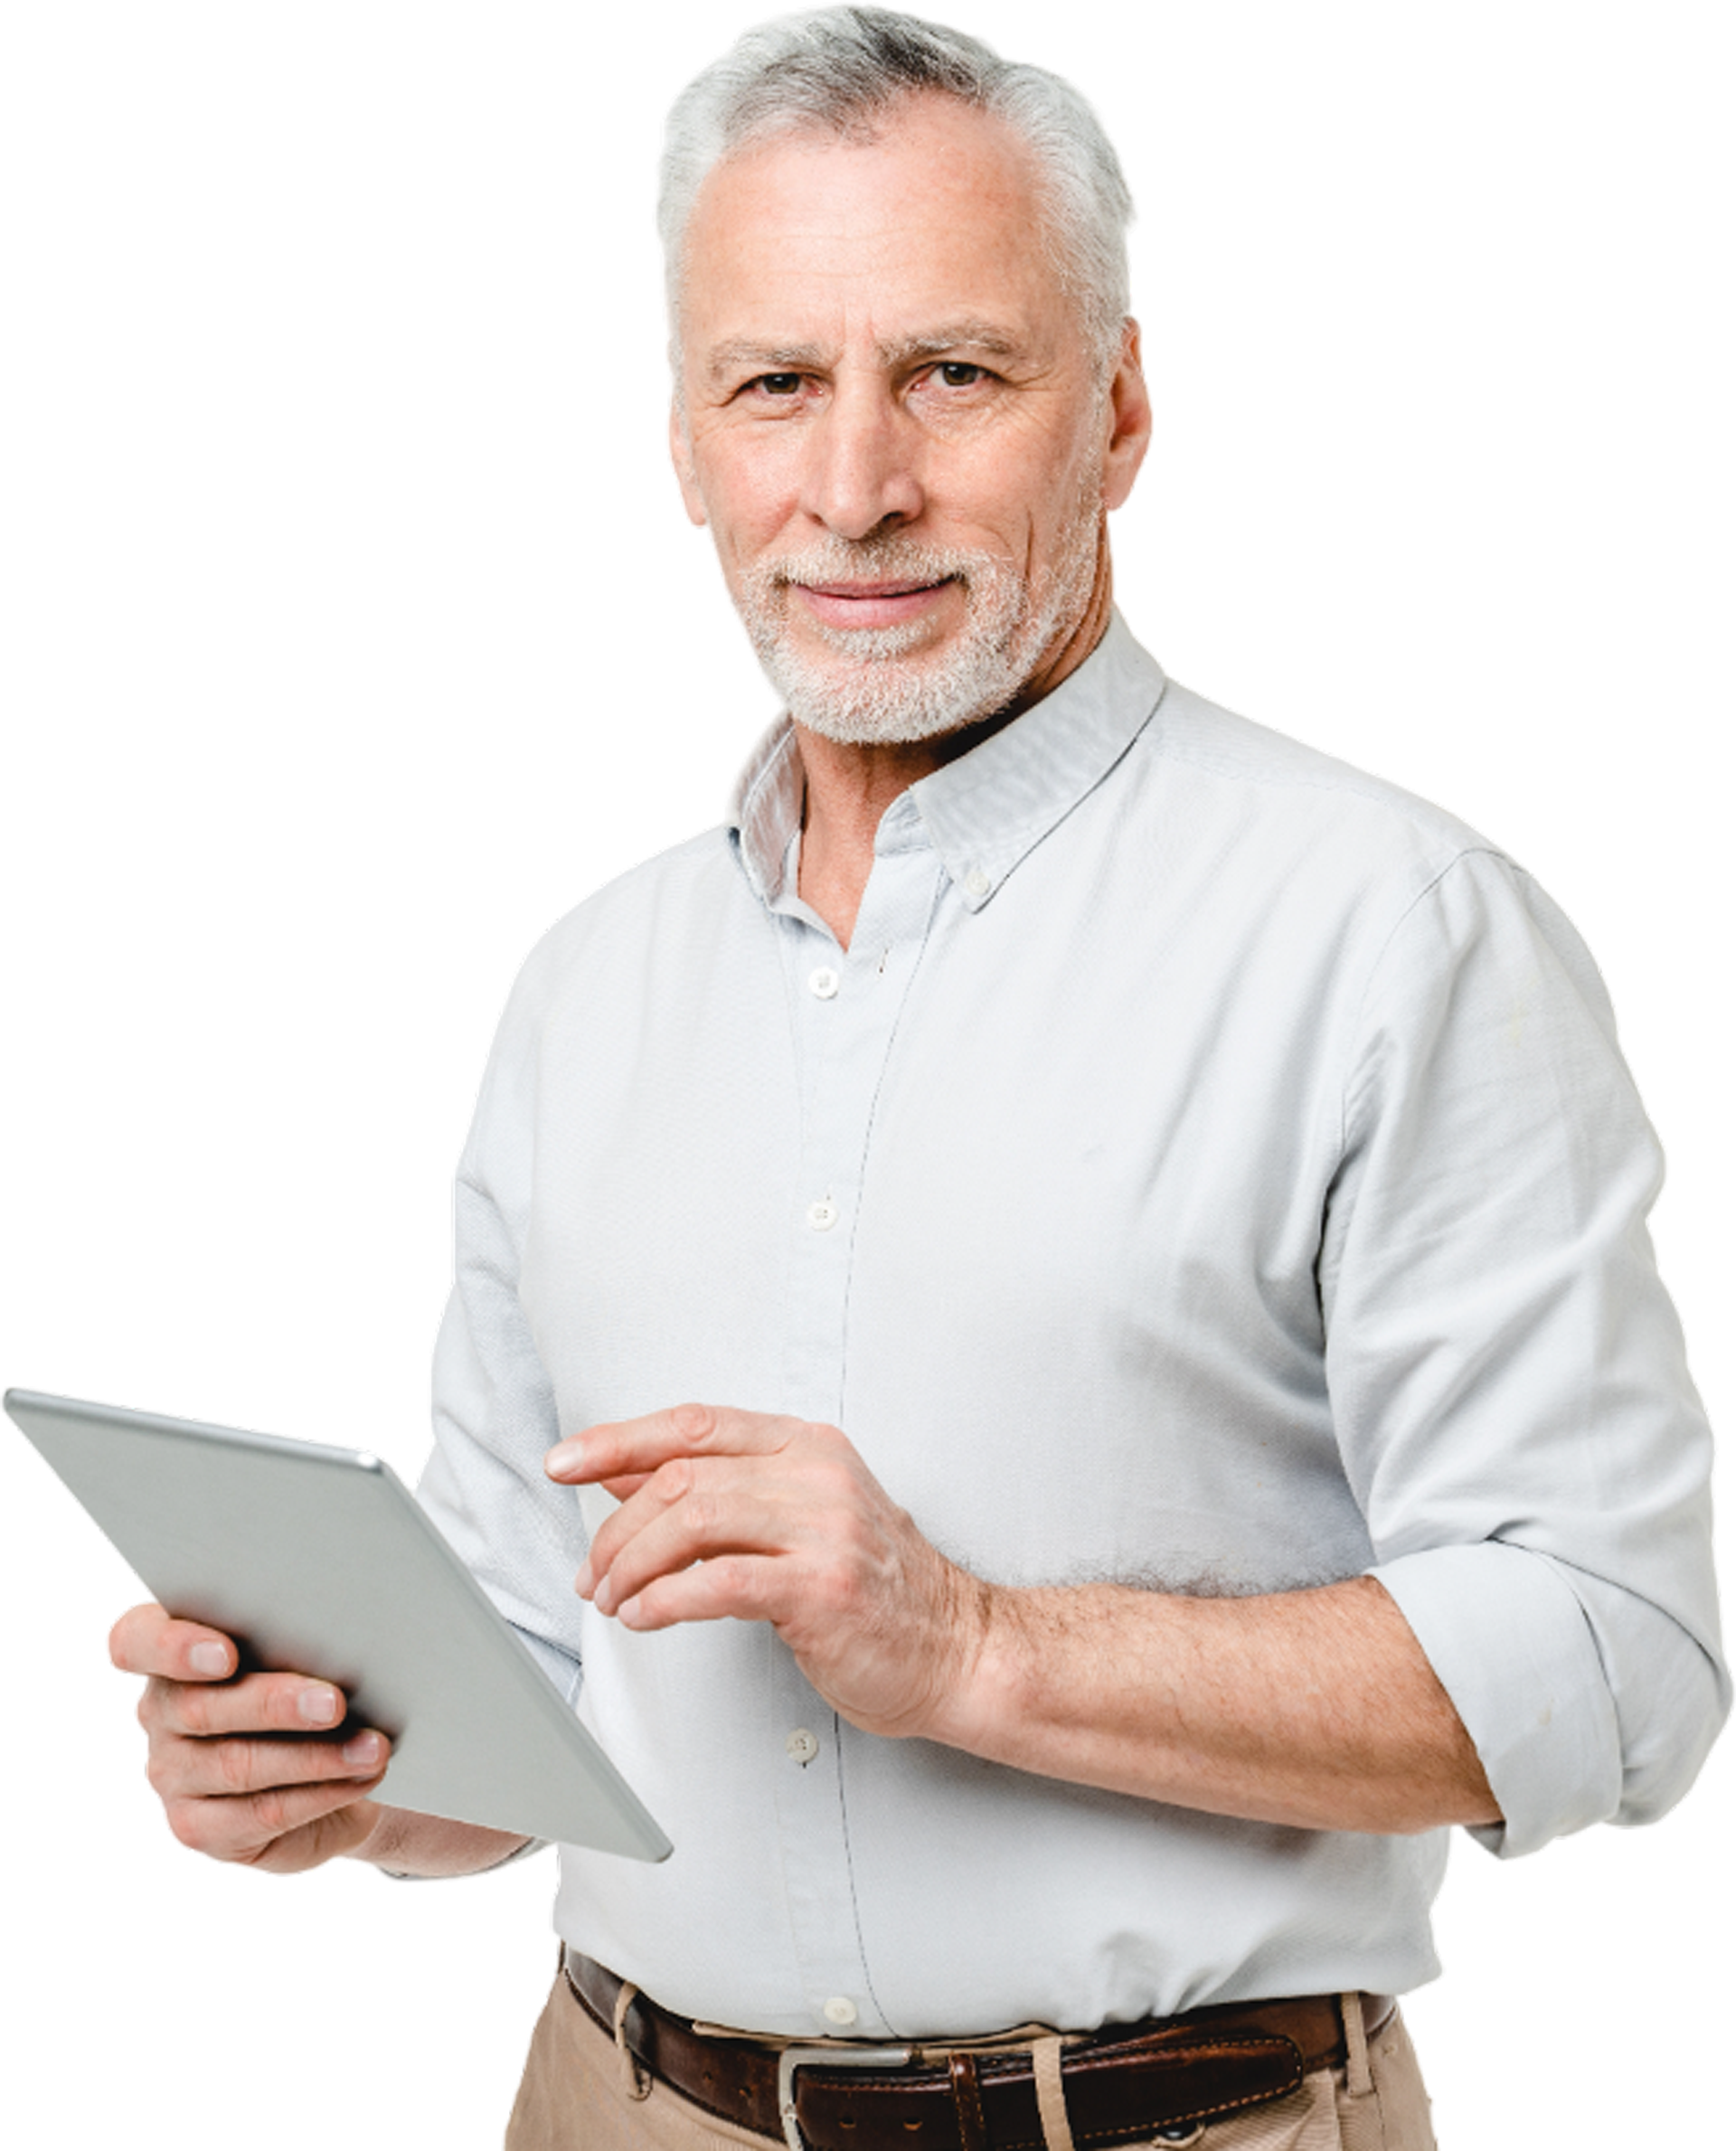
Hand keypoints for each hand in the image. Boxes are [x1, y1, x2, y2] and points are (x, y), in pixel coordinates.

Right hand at [105, 1601, 391, 1875]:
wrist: (327, 1770)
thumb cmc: (310, 1685)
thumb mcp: (300, 1653)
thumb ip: (295, 1638)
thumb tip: (340, 1633)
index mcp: (167, 1651)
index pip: (135, 1641)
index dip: (172, 1647)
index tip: (224, 1655)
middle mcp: (157, 1712)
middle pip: (200, 1708)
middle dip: (275, 1705)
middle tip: (335, 1705)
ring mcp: (169, 1774)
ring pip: (237, 1765)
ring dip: (315, 1757)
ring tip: (371, 1748)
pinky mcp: (195, 1827)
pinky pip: (258, 1813)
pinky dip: (319, 1794)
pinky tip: (359, 1778)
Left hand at [545, 1404, 989, 1740]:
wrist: (956, 1649)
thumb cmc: (874, 1589)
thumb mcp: (793, 1518)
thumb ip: (715, 1493)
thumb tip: (622, 1475)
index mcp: (807, 1445)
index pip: (694, 1425)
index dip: (618, 1440)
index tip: (564, 1463)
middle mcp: (817, 1473)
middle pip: (682, 1475)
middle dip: (615, 1528)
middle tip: (591, 1573)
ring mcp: (826, 1527)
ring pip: (692, 1521)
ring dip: (631, 1565)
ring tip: (614, 1599)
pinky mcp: (824, 1587)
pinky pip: (720, 1581)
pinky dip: (665, 1599)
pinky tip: (646, 1616)